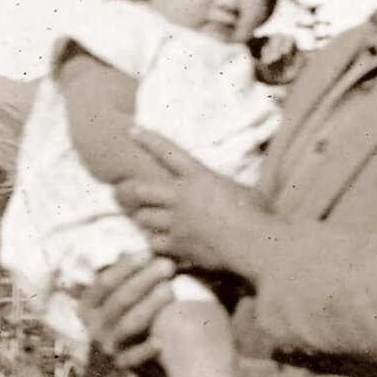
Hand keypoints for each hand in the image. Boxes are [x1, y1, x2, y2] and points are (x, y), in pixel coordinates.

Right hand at [80, 252, 178, 373]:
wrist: (140, 351)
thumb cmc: (134, 309)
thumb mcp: (123, 290)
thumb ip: (125, 273)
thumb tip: (132, 245)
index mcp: (88, 305)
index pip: (105, 282)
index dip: (126, 266)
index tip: (149, 252)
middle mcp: (93, 326)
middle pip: (119, 300)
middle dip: (143, 281)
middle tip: (168, 265)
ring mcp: (107, 346)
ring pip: (127, 325)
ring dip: (148, 307)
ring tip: (171, 290)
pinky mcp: (122, 365)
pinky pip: (133, 359)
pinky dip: (145, 351)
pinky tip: (161, 341)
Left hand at [115, 130, 264, 278]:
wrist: (254, 242)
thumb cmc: (258, 214)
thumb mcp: (245, 192)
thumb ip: (229, 189)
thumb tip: (234, 190)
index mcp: (199, 177)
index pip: (169, 153)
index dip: (148, 140)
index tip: (130, 130)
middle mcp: (182, 196)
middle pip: (140, 189)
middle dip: (125, 190)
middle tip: (118, 191)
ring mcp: (176, 221)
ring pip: (143, 217)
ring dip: (143, 219)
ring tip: (143, 220)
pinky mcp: (177, 245)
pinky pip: (154, 243)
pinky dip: (155, 244)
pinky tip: (159, 246)